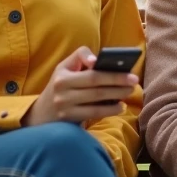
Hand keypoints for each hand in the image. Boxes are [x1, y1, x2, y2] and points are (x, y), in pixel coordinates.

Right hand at [23, 46, 137, 126]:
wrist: (42, 113)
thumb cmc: (61, 86)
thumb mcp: (64, 68)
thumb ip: (80, 58)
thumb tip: (98, 60)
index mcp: (62, 73)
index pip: (84, 63)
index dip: (100, 64)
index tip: (120, 65)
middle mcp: (62, 88)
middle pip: (95, 82)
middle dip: (117, 80)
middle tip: (134, 80)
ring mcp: (65, 104)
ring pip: (97, 98)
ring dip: (117, 95)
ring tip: (130, 91)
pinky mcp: (70, 118)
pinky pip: (94, 112)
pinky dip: (110, 109)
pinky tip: (121, 106)